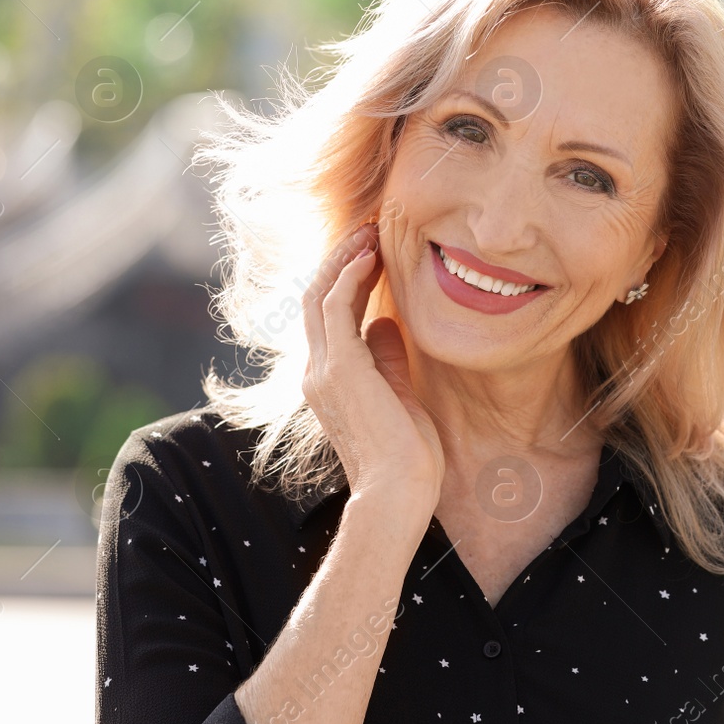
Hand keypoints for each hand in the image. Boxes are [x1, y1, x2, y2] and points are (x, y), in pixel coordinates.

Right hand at [301, 220, 445, 522]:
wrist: (399, 494)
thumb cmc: (407, 457)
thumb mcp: (400, 396)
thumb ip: (387, 359)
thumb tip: (385, 324)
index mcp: (330, 379)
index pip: (327, 315)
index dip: (347, 277)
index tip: (374, 249)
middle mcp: (318, 372)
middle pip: (315, 297)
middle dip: (341, 258)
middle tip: (371, 229)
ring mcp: (323, 371)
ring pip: (319, 296)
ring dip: (345, 259)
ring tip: (372, 232)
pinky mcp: (339, 371)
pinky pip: (334, 310)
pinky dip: (349, 277)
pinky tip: (370, 257)